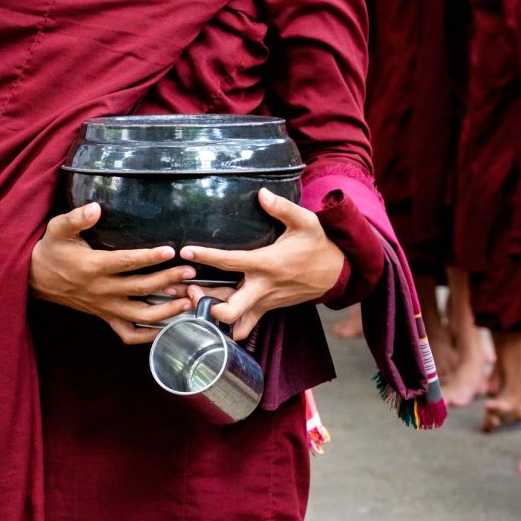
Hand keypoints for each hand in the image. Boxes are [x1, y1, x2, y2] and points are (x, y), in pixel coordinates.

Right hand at [29, 203, 194, 343]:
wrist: (35, 279)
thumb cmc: (51, 251)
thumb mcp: (57, 229)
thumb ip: (76, 218)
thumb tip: (96, 208)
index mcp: (93, 267)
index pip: (126, 263)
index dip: (149, 257)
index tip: (171, 251)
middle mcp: (102, 290)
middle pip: (140, 288)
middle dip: (168, 280)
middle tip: (191, 271)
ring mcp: (105, 307)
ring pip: (140, 315)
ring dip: (166, 310)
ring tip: (188, 300)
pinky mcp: (105, 317)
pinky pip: (129, 333)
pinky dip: (148, 336)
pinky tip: (168, 327)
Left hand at [179, 188, 344, 339]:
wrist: (335, 273)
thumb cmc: (317, 246)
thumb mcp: (306, 222)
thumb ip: (283, 208)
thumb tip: (262, 193)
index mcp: (267, 264)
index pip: (230, 262)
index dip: (206, 256)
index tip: (186, 251)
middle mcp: (262, 288)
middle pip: (229, 311)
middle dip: (206, 304)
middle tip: (190, 289)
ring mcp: (264, 302)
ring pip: (233, 323)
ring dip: (211, 316)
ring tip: (192, 299)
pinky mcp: (266, 309)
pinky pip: (243, 326)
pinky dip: (226, 326)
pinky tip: (211, 311)